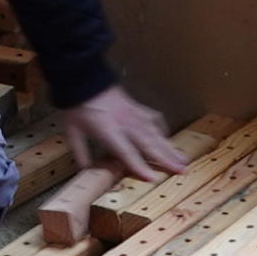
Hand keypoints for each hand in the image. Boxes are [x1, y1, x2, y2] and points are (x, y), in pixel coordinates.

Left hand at [62, 85, 188, 182]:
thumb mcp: (72, 132)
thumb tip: (87, 171)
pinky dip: (163, 130)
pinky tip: (168, 139)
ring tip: (184, 160)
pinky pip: (154, 120)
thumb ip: (81, 153)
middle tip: (183, 171)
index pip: (127, 152)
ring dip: (171, 148)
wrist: (83, 77)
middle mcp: (125, 123)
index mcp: (108, 130)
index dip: (140, 166)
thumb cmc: (77, 105)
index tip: (153, 178)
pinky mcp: (138, 107)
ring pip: (156, 133)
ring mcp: (134, 114)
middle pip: (149, 143)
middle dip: (167, 159)